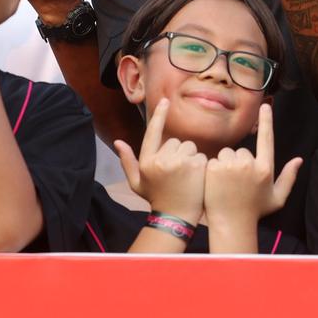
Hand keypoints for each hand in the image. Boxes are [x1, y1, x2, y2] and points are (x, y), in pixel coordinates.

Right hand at [115, 99, 206, 222]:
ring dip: (190, 158)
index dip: (159, 115)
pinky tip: (196, 179)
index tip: (165, 100)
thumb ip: (128, 161)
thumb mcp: (137, 182)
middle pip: (176, 141)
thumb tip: (117, 142)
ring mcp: (178, 161)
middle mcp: (161, 159)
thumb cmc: (157, 198)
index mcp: (147, 160)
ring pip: (189, 147)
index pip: (153, 132)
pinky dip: (200, 165)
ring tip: (186, 177)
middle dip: (178, 153)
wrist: (175, 216)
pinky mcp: (195, 165)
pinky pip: (200, 155)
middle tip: (177, 173)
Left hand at [203, 104, 301, 224]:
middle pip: (242, 151)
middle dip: (239, 162)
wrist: (231, 224)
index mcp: (266, 168)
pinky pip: (214, 160)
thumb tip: (299, 159)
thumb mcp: (277, 198)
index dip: (266, 121)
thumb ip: (289, 178)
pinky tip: (216, 184)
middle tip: (238, 183)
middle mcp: (250, 164)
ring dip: (226, 164)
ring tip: (227, 184)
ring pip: (227, 154)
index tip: (265, 106)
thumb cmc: (255, 211)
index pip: (267, 138)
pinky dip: (213, 169)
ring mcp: (232, 166)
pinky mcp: (215, 168)